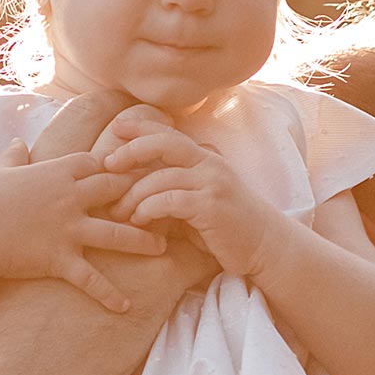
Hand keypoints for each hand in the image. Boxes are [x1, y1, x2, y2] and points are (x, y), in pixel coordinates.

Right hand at [0, 93, 211, 374]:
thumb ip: (14, 157)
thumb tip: (18, 142)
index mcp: (57, 172)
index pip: (100, 163)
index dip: (122, 166)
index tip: (143, 169)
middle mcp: (68, 198)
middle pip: (118, 192)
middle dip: (145, 196)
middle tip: (171, 203)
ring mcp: (67, 229)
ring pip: (115, 234)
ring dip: (142, 242)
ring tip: (163, 250)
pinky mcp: (59, 258)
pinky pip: (90, 279)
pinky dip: (108, 294)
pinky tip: (126, 307)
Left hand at [101, 125, 288, 279]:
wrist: (266, 247)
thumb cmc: (228, 228)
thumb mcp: (199, 202)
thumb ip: (175, 190)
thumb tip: (134, 191)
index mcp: (206, 158)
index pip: (169, 133)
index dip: (141, 127)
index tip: (116, 130)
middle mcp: (210, 164)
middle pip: (164, 143)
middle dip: (132, 150)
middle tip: (107, 164)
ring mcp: (213, 184)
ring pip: (162, 177)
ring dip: (134, 194)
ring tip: (119, 211)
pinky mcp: (212, 207)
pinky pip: (171, 200)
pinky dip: (150, 209)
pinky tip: (140, 220)